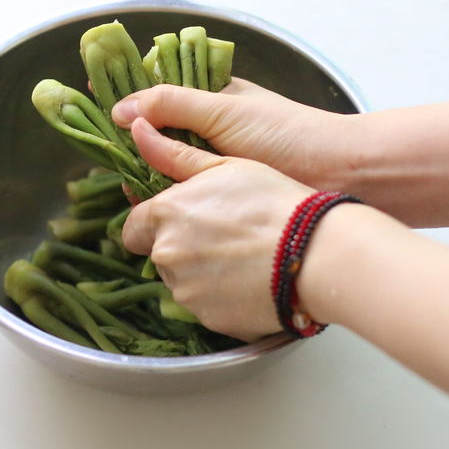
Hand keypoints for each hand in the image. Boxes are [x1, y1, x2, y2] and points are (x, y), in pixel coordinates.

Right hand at [111, 78, 356, 191]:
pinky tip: (149, 204)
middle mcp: (208, 129)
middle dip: (131, 144)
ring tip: (131, 187)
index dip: (128, 96)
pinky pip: (182, 193)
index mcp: (210, 98)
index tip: (95, 98)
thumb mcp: (223, 109)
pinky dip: (164, 197)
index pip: (158, 91)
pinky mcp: (221, 194)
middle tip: (110, 156)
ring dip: (145, 175)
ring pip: (164, 166)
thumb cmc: (284, 133)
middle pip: (155, 133)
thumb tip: (120, 109)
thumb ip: (172, 104)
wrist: (335, 174)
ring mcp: (214, 163)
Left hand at [122, 117, 314, 340]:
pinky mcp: (209, 318)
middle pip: (160, 255)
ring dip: (202, 273)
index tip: (181, 220)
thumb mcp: (226, 166)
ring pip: (183, 283)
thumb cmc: (273, 202)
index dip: (154, 224)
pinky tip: (252, 280)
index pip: (133, 227)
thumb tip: (137, 130)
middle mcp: (168, 255)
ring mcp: (187, 292)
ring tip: (242, 258)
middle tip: (223, 236)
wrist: (315, 252)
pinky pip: (207, 307)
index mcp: (166, 214)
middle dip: (181, 247)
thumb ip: (173, 154)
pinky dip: (223, 297)